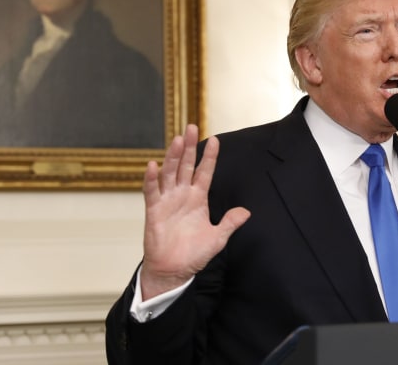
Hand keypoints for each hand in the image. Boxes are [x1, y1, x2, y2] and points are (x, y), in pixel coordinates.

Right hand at [139, 124, 250, 299]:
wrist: (174, 271)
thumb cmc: (193, 255)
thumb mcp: (217, 238)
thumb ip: (230, 223)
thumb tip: (246, 211)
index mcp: (198, 198)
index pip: (205, 172)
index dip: (210, 157)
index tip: (216, 140)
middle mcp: (182, 195)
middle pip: (186, 165)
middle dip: (189, 147)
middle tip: (191, 126)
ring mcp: (167, 201)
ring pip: (169, 173)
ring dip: (173, 156)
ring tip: (177, 140)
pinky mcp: (154, 211)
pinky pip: (152, 191)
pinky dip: (151, 178)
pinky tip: (152, 165)